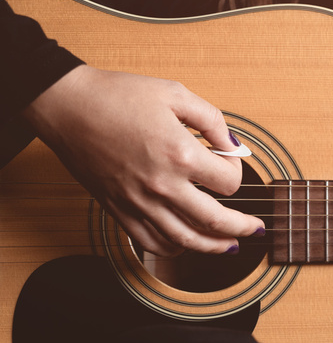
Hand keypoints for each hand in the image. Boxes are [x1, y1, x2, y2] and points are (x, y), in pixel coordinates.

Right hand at [23, 65, 263, 255]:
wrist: (67, 106)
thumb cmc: (118, 96)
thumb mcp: (175, 93)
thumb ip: (211, 119)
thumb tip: (233, 143)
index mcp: (181, 155)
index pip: (229, 182)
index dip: (238, 172)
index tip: (229, 161)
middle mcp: (163, 185)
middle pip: (215, 221)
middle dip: (242, 228)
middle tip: (256, 229)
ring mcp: (140, 202)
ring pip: (186, 240)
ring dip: (214, 247)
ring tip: (229, 246)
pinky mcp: (118, 210)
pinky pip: (151, 242)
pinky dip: (173, 249)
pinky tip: (185, 244)